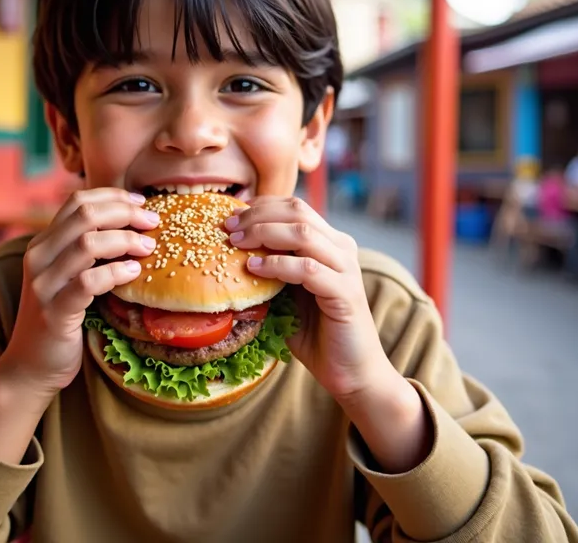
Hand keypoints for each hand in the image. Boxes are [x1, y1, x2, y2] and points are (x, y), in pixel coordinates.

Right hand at [0, 188, 158, 403]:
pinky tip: (134, 273)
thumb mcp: (68, 276)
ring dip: (125, 240)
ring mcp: (43, 284)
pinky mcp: (53, 312)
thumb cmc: (60, 317)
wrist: (31, 367)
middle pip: (84, 214)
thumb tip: (131, 223)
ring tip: (148, 247)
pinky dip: (115, 272)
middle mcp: (38, 257)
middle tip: (153, 222)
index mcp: (43, 243)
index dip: (112, 196)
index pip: (76, 201)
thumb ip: (86, 250)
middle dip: (124, 213)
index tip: (141, 202)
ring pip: (86, 243)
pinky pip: (88, 282)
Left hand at [225, 196, 393, 403]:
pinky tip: (255, 268)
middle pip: (297, 212)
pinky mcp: (346, 293)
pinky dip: (278, 265)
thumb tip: (230, 248)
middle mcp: (342, 248)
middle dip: (257, 216)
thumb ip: (270, 267)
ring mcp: (346, 268)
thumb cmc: (313, 331)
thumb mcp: (286, 291)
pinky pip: (308, 269)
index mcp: (329, 242)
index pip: (294, 207)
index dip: (261, 206)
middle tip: (228, 228)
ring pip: (303, 234)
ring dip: (264, 233)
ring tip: (237, 243)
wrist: (349, 372)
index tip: (230, 217)